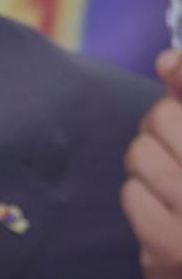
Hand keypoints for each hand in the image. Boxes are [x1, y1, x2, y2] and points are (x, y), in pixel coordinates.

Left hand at [122, 50, 181, 278]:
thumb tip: (166, 60)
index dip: (180, 75)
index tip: (167, 65)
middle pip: (162, 118)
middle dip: (162, 131)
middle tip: (179, 153)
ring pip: (140, 154)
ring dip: (149, 168)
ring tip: (176, 188)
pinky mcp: (172, 248)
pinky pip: (132, 194)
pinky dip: (141, 201)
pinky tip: (165, 215)